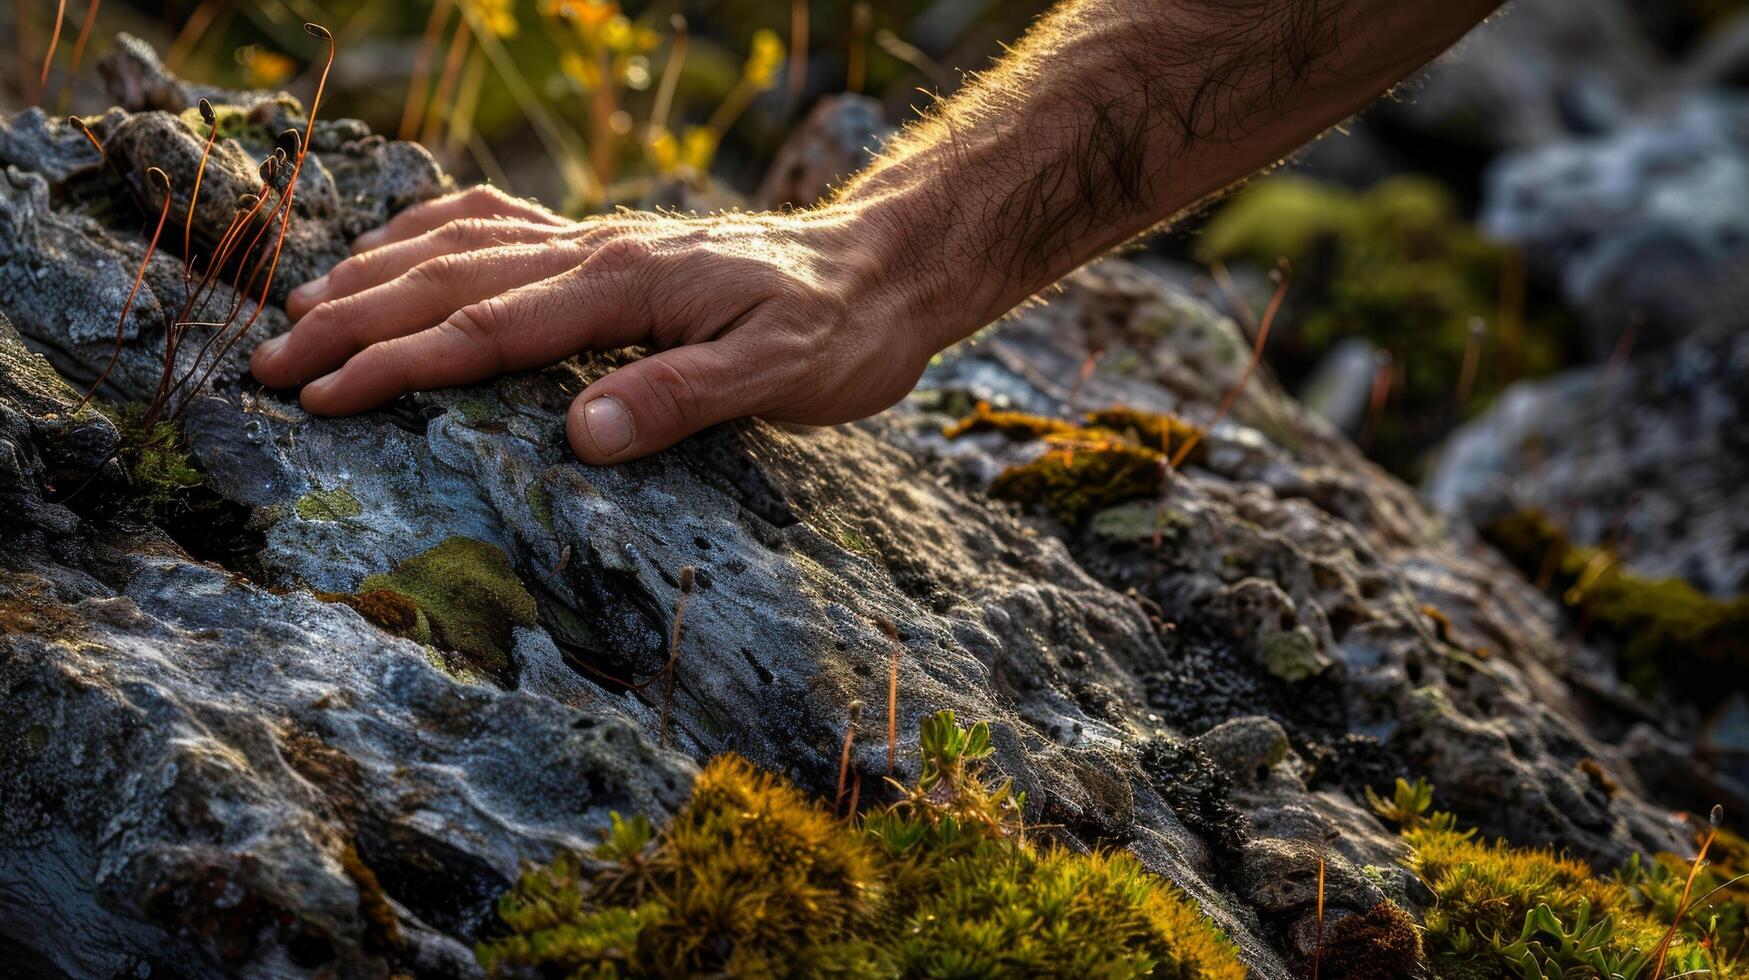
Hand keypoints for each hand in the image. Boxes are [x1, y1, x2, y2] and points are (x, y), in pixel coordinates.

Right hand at [250, 186, 947, 462]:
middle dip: (351, 323)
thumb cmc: (842, 330)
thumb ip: (682, 400)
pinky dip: (438, 231)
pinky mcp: (614, 247)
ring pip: (462, 244)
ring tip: (301, 308)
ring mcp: (602, 241)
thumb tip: (581, 437)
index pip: (484, 330)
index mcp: (624, 286)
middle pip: (446, 280)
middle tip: (267, 365)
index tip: (318, 399)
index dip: (395, 366)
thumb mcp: (784, 376)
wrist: (886, 266)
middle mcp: (598, 251)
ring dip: (376, 275)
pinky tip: (406, 247)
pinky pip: (505, 222)